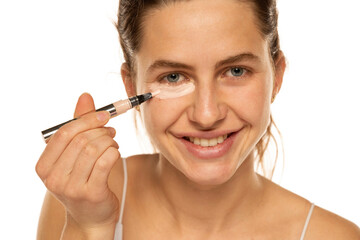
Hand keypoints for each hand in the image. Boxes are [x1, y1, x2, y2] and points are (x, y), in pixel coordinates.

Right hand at [36, 93, 119, 233]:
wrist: (91, 216)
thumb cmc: (82, 180)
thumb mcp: (74, 155)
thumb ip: (78, 126)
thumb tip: (85, 96)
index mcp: (44, 166)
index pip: (64, 134)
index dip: (86, 120)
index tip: (104, 115)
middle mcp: (53, 178)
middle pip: (80, 140)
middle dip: (100, 131)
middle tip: (111, 130)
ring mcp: (71, 187)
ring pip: (94, 149)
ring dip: (109, 141)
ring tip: (113, 142)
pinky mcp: (91, 193)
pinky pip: (106, 162)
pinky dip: (114, 152)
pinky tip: (115, 153)